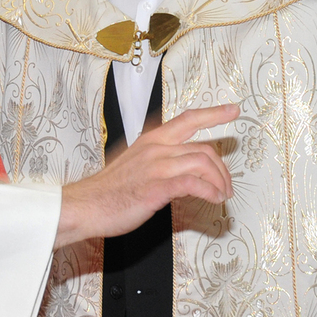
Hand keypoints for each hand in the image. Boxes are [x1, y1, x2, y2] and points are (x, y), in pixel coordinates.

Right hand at [55, 103, 237, 246]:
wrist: (85, 206)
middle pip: (203, 148)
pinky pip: (193, 183)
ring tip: (222, 195)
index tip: (232, 110)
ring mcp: (156, 167)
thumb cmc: (108, 191)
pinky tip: (213, 199)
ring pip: (202, 163)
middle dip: (222, 168)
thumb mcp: (135, 164)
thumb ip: (159, 162)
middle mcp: (156, 149)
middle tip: (227, 184)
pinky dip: (209, 191)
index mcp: (151, 140)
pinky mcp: (156, 188)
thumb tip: (181, 170)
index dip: (213, 114)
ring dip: (219, 181)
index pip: (188, 119)